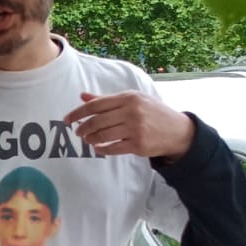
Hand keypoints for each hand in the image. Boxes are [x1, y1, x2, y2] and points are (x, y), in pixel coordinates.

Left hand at [65, 91, 195, 160]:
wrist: (177, 130)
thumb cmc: (152, 112)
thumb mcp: (133, 100)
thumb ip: (107, 99)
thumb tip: (83, 96)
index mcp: (129, 97)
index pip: (96, 104)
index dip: (78, 112)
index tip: (67, 119)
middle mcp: (132, 111)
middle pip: (97, 121)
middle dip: (83, 128)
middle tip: (77, 132)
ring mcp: (136, 129)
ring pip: (103, 135)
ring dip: (91, 139)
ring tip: (87, 139)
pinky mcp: (138, 145)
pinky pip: (113, 148)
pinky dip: (102, 149)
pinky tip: (98, 148)